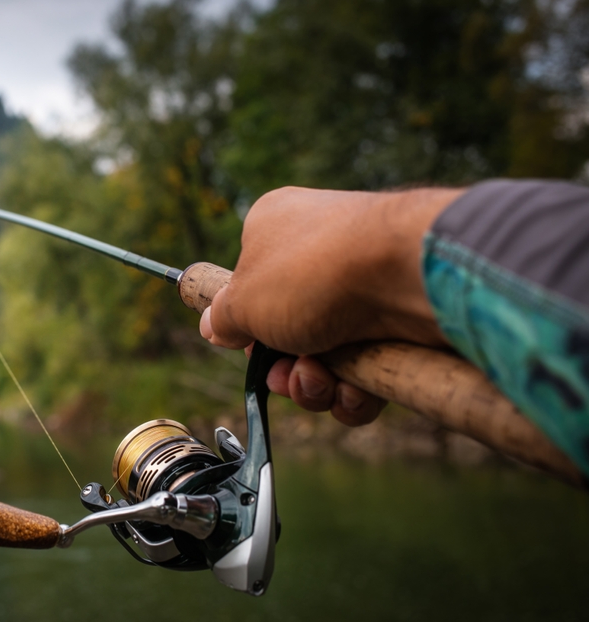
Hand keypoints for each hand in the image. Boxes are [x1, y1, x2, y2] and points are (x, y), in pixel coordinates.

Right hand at [200, 186, 461, 424]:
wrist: (408, 273)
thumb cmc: (313, 272)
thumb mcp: (243, 300)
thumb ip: (222, 317)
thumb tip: (213, 325)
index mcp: (276, 229)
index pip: (251, 287)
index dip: (247, 326)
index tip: (247, 344)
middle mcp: (320, 255)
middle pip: (288, 332)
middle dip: (284, 368)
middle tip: (288, 374)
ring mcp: (362, 289)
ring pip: (327, 361)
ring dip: (316, 386)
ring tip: (321, 380)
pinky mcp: (399, 323)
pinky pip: (366, 374)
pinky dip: (356, 392)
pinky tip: (355, 389)